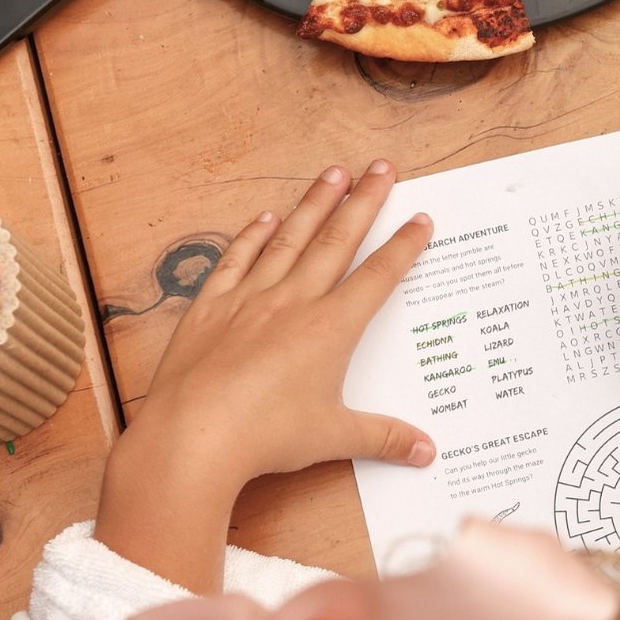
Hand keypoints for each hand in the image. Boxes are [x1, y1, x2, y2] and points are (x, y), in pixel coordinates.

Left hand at [98, 160, 433, 588]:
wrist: (194, 435)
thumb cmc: (265, 437)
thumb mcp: (334, 438)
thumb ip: (383, 437)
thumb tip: (426, 452)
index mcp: (331, 328)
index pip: (378, 277)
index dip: (403, 246)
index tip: (419, 218)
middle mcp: (294, 302)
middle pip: (337, 241)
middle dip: (364, 202)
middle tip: (382, 167)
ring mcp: (250, 299)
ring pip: (290, 239)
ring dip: (314, 204)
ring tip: (333, 173)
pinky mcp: (211, 308)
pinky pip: (237, 261)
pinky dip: (253, 236)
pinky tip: (265, 218)